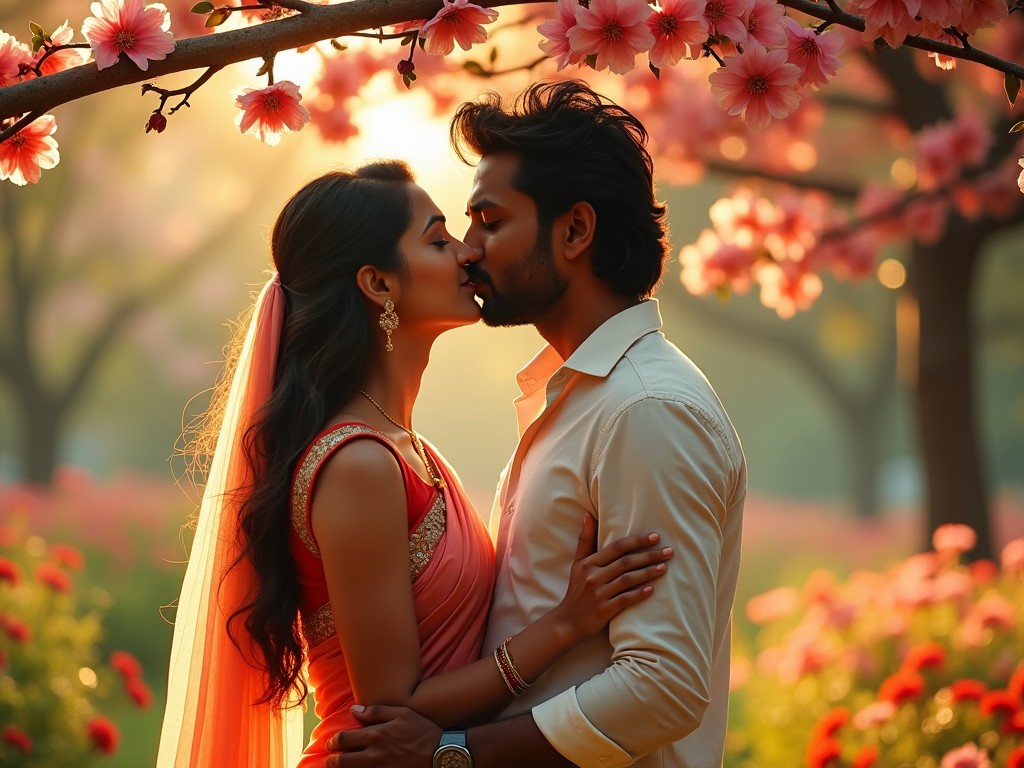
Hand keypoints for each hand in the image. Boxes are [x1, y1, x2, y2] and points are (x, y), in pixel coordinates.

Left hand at [325, 704, 440, 767]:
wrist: (439, 753)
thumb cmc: (421, 730)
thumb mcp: (402, 713)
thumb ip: (376, 711)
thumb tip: (354, 710)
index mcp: (376, 735)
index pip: (344, 739)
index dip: (333, 742)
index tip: (331, 743)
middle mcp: (374, 754)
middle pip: (343, 760)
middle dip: (332, 760)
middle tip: (329, 758)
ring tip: (338, 767)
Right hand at [555, 514, 671, 640]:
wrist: (568, 621)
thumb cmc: (576, 589)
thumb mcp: (577, 563)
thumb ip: (585, 540)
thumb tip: (588, 515)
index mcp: (589, 563)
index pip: (617, 547)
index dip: (637, 541)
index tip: (655, 536)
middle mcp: (594, 576)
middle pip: (626, 562)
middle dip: (649, 555)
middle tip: (669, 551)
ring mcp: (599, 594)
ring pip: (628, 579)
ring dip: (648, 572)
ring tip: (664, 567)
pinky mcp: (605, 610)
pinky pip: (625, 599)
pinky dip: (639, 593)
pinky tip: (652, 589)